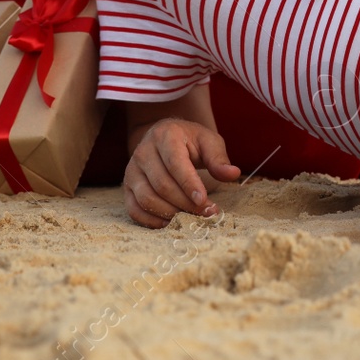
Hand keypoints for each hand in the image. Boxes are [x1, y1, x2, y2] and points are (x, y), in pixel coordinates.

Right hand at [122, 117, 242, 228]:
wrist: (165, 138)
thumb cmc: (190, 141)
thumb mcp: (209, 142)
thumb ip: (219, 159)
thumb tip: (233, 174)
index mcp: (165, 136)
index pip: (175, 164)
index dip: (189, 185)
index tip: (204, 201)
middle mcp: (143, 151)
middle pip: (162, 185)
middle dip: (185, 203)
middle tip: (206, 213)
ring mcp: (132, 169)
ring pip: (147, 198)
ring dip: (170, 213)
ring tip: (191, 218)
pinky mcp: (127, 186)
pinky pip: (134, 208)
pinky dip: (151, 220)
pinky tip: (171, 223)